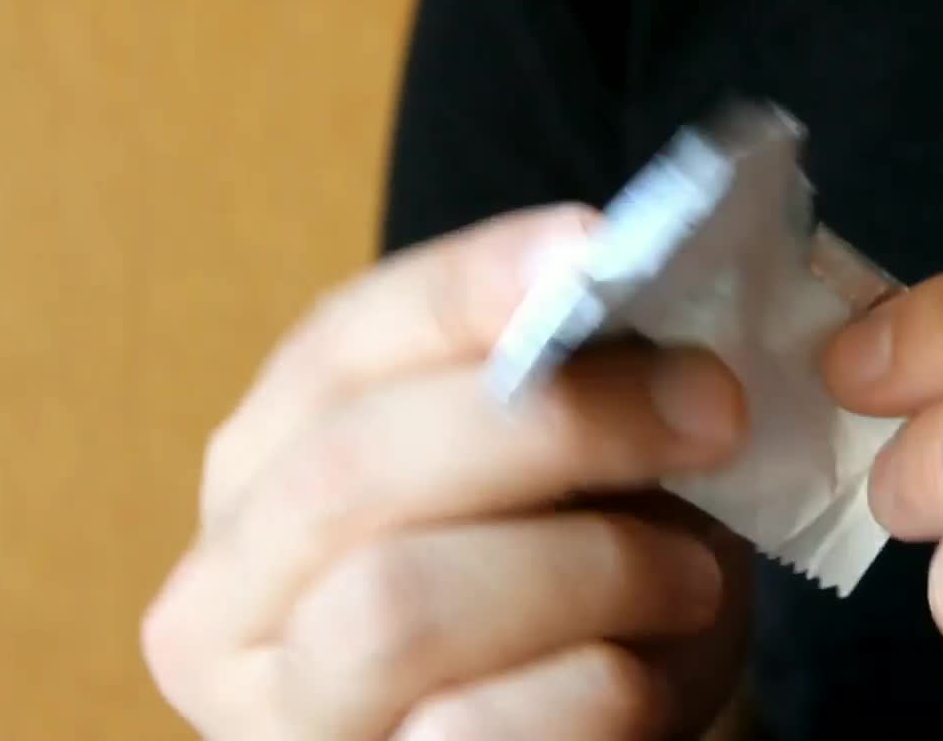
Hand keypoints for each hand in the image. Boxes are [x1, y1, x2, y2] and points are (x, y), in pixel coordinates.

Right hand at [142, 206, 751, 739]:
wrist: (579, 740)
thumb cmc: (579, 592)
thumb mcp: (581, 471)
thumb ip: (577, 377)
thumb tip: (621, 280)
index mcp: (269, 462)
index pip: (342, 341)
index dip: (470, 288)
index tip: (596, 251)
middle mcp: (228, 587)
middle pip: (356, 466)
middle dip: (558, 421)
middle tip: (715, 409)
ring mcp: (279, 714)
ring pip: (398, 603)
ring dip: (589, 567)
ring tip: (689, 576)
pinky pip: (474, 731)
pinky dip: (594, 689)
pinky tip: (641, 679)